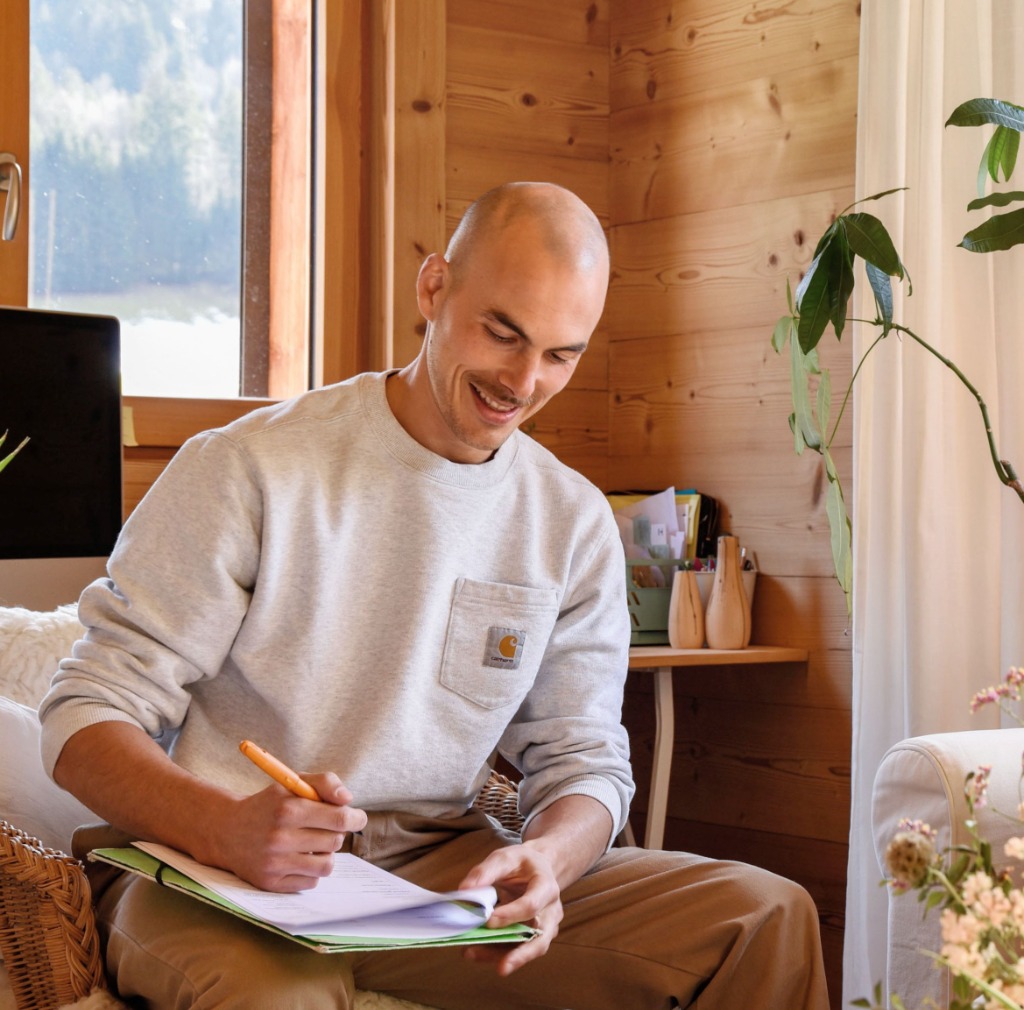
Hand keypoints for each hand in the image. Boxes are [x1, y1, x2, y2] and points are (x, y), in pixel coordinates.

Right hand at [208, 771, 366, 891]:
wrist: (226, 831)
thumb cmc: (269, 804)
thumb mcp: (292, 783)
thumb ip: (325, 782)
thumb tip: (348, 800)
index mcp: (288, 809)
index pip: (338, 818)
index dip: (355, 818)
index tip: (357, 817)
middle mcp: (280, 838)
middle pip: (334, 841)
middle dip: (336, 832)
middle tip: (327, 827)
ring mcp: (274, 863)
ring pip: (326, 865)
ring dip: (326, 853)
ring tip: (314, 843)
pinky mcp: (270, 883)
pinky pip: (311, 882)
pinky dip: (312, 871)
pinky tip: (300, 858)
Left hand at [457, 842, 563, 974]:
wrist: (538, 867)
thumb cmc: (522, 863)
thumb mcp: (505, 856)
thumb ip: (485, 871)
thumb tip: (464, 889)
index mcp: (546, 886)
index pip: (532, 904)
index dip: (511, 914)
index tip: (489, 920)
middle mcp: (551, 910)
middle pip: (540, 938)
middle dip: (520, 954)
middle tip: (501, 967)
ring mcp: (546, 926)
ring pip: (529, 949)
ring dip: (502, 956)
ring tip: (473, 954)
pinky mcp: (535, 937)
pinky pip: (519, 948)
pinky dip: (498, 953)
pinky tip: (477, 951)